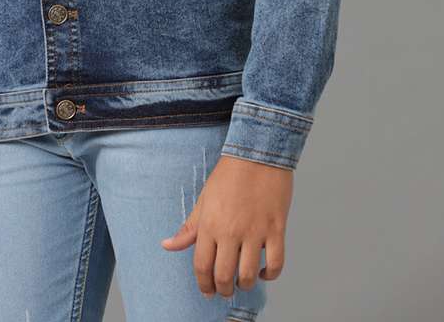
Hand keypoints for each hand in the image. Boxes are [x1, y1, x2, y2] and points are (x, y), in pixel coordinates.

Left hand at [160, 154, 292, 298]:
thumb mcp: (204, 199)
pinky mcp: (276, 228)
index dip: (204, 284)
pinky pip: (276, 263)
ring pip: (249, 275)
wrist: (258, 152)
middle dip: (223, 290)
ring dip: (245, 285)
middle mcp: (231, 231)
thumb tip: (167, 246)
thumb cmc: (230, 174)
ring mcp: (255, 231)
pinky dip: (270, 274)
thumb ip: (189, 228)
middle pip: (224, 276)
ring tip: (243, 281)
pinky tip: (264, 271)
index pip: (202, 266)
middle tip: (225, 290)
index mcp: (210, 224)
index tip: (207, 291)